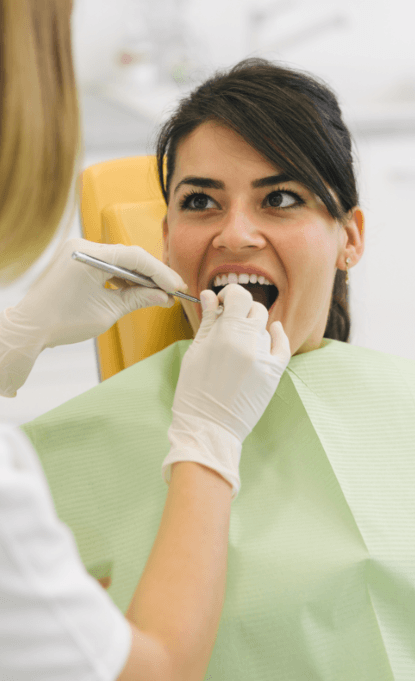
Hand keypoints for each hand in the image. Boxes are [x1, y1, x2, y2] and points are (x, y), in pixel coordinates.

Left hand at [0, 238, 186, 396]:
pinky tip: (138, 290)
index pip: (135, 257)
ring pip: (118, 260)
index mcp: (89, 255)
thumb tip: (163, 297)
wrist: (30, 327)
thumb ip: (138, 299)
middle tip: (174, 290)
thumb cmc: (63, 321)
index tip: (177, 286)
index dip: (160, 272)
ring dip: (138, 277)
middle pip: (128, 256)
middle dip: (152, 275)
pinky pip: (105, 265)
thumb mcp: (107, 311)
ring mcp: (77, 251)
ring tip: (159, 294)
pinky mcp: (75, 260)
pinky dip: (122, 277)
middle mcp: (82, 246)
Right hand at [162, 284, 290, 498]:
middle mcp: (248, 342)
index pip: (239, 295)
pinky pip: (282, 346)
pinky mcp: (274, 374)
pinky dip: (278, 335)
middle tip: (228, 321)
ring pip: (264, 327)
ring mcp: (264, 358)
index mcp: (225, 333)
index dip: (230, 294)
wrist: (208, 428)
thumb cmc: (194, 391)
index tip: (222, 303)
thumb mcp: (195, 352)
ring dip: (252, 327)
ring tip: (238, 341)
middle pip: (254, 309)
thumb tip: (210, 296)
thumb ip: (207, 321)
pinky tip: (274, 330)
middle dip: (241, 311)